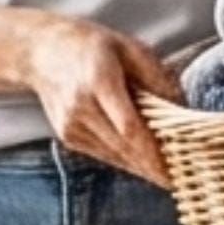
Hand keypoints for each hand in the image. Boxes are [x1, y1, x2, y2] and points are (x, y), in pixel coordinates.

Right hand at [15, 14, 181, 185]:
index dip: (152, 152)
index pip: (128, 127)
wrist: (42, 52)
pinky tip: (144, 163)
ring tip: (168, 175)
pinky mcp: (68, 136)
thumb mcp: (129, 48)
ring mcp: (71, 125)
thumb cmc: (91, 46)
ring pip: (114, 156)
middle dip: (153, 166)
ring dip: (141, 168)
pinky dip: (125, 159)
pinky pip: (103, 154)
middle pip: (123, 147)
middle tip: (181, 178)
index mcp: (98, 81)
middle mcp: (81, 107)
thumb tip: (181, 107)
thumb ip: (156, 77)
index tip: (174, 169)